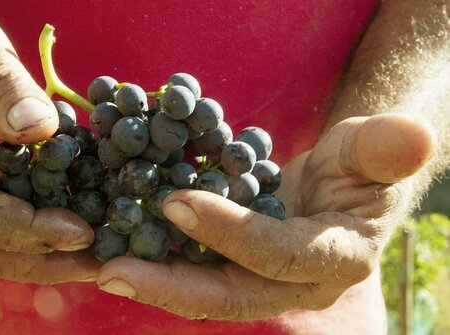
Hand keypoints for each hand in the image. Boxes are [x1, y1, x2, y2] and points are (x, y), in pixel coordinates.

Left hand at [96, 114, 434, 318]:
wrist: (343, 184)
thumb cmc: (361, 164)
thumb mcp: (374, 149)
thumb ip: (385, 148)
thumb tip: (411, 135)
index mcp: (332, 259)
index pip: (277, 255)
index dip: (229, 233)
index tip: (176, 201)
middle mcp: (294, 285)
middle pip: (229, 295)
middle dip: (170, 284)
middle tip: (111, 271)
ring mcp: (261, 283)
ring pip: (204, 292)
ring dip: (151, 281)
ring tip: (97, 267)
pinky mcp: (236, 269)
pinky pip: (194, 272)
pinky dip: (156, 262)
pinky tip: (116, 248)